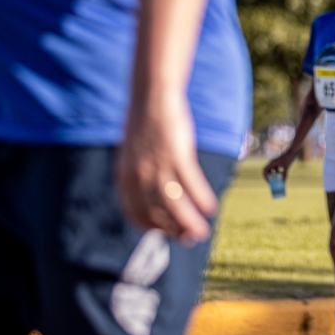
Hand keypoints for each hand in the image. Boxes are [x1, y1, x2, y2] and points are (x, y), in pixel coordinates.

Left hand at [116, 95, 217, 244]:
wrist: (153, 96)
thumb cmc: (146, 123)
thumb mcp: (134, 152)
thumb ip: (137, 174)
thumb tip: (149, 193)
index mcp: (125, 176)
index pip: (135, 213)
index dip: (151, 227)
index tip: (165, 233)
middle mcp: (138, 175)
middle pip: (156, 213)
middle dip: (173, 230)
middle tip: (188, 239)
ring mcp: (158, 166)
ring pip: (174, 205)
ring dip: (188, 223)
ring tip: (201, 233)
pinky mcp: (177, 155)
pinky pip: (191, 184)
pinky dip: (201, 199)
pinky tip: (210, 208)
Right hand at [264, 150, 295, 180]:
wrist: (292, 153)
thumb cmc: (288, 158)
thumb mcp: (286, 167)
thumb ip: (285, 174)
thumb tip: (283, 182)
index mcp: (272, 163)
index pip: (264, 170)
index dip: (265, 176)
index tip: (268, 180)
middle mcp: (272, 163)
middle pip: (267, 171)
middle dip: (268, 177)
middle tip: (271, 182)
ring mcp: (275, 163)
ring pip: (271, 171)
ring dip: (272, 176)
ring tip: (275, 180)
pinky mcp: (279, 164)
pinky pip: (276, 170)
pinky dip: (277, 174)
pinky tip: (281, 177)